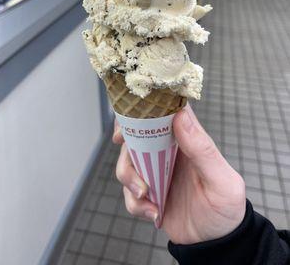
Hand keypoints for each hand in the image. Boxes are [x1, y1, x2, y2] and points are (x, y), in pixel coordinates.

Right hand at [113, 104, 245, 244]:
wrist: (216, 244)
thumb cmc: (226, 209)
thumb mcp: (220, 180)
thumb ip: (202, 149)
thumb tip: (181, 116)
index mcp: (188, 140)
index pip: (166, 112)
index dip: (144, 109)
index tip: (130, 120)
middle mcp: (169, 151)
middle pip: (137, 136)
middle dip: (128, 151)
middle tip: (132, 169)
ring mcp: (156, 171)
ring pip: (128, 163)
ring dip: (130, 180)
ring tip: (146, 197)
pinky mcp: (149, 191)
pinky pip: (129, 192)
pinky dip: (135, 203)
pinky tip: (153, 212)